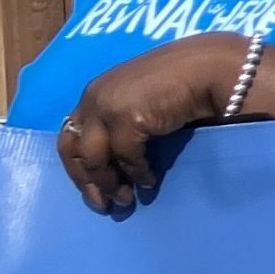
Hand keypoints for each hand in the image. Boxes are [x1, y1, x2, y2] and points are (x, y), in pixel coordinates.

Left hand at [55, 36, 251, 212]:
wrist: (205, 68)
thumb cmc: (178, 83)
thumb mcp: (140, 101)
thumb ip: (122, 120)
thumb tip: (115, 160)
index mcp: (93, 94)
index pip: (70, 137)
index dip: (78, 168)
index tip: (92, 191)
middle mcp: (93, 99)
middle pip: (74, 150)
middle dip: (87, 181)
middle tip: (103, 205)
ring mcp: (107, 108)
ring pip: (95, 159)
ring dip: (110, 184)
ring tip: (126, 200)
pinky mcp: (127, 118)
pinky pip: (126, 157)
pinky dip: (137, 174)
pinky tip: (150, 182)